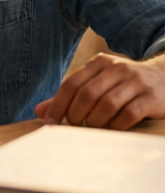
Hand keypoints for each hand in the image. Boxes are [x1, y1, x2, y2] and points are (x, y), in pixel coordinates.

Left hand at [36, 52, 164, 129]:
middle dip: (75, 114)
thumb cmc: (123, 86)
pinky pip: (128, 115)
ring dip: (95, 121)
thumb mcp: (98, 84)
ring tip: (92, 128)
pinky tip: (111, 130)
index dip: (58, 104)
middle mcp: (118, 68)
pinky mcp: (152, 97)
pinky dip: (115, 126)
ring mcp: (137, 82)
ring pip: (107, 104)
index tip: (50, 122)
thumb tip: (40, 112)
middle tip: (73, 126)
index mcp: (100, 62)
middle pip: (87, 94)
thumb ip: (70, 97)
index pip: (71, 84)